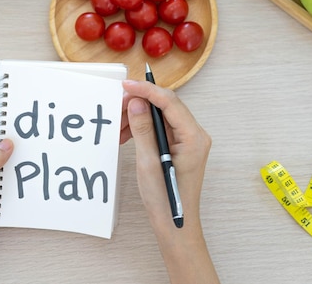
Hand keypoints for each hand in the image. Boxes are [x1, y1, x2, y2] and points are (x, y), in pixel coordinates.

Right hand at [122, 80, 218, 283]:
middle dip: (139, 103)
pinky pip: (159, 128)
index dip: (146, 90)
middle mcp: (194, 135)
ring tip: (117, 126)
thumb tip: (136, 103)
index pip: (169, 102)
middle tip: (117, 106)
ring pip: (159, 116)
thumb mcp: (149, 162)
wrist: (174, 225)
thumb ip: (143, 129)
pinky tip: (125, 135)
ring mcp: (187, 140)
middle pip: (165, 106)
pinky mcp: (178, 146)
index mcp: (194, 137)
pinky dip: (141, 128)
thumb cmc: (165, 199)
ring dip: (137, 117)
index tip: (126, 85)